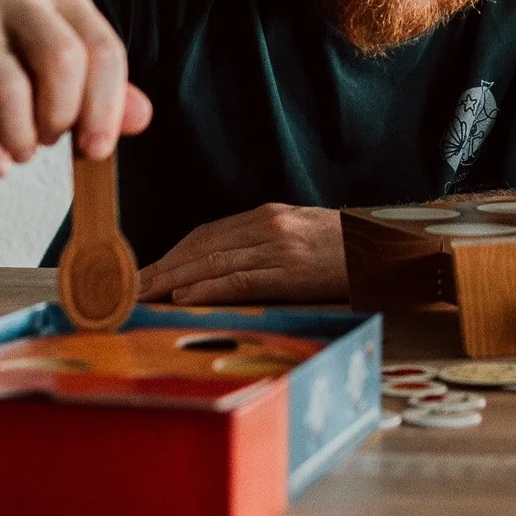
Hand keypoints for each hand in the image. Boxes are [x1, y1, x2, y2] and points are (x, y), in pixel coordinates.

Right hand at [0, 0, 151, 178]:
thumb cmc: (5, 66)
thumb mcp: (57, 77)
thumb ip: (103, 96)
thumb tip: (142, 118)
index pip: (103, 49)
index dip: (106, 106)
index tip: (97, 150)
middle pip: (61, 58)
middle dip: (61, 115)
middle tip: (50, 143)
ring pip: (7, 83)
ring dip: (19, 135)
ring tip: (20, 153)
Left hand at [137, 203, 348, 305]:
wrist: (387, 248)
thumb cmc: (346, 248)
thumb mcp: (301, 234)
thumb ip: (265, 243)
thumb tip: (226, 266)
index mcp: (267, 216)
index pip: (206, 234)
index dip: (171, 255)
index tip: (145, 272)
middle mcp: (267, 226)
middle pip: (201, 247)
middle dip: (161, 269)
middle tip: (129, 287)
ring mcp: (278, 247)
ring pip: (212, 263)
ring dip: (172, 281)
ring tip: (143, 297)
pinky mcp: (291, 271)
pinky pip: (239, 280)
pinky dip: (207, 289)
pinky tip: (184, 300)